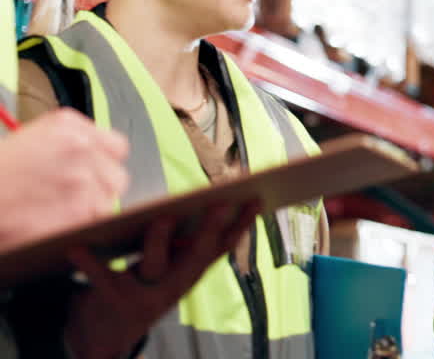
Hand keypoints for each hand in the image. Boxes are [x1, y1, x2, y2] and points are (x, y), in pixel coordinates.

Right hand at [0, 109, 128, 249]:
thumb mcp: (28, 141)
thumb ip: (68, 145)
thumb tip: (92, 160)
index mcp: (69, 126)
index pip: (116, 146)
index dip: (103, 165)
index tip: (92, 175)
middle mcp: (81, 148)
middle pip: (116, 176)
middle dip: (98, 190)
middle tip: (70, 199)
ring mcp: (83, 179)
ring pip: (108, 202)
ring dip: (89, 211)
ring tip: (56, 213)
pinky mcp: (80, 211)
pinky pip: (95, 223)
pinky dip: (78, 228)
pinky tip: (54, 225)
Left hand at [62, 202, 257, 358]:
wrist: (107, 336)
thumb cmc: (142, 289)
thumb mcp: (172, 270)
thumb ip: (186, 244)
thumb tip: (204, 202)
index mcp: (191, 273)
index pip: (223, 246)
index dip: (241, 225)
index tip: (255, 200)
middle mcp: (174, 284)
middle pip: (197, 256)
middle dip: (210, 230)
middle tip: (221, 204)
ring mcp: (145, 292)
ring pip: (156, 264)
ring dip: (159, 241)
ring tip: (161, 219)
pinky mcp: (112, 296)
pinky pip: (101, 276)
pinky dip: (88, 262)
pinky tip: (76, 247)